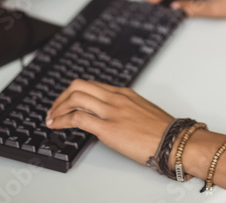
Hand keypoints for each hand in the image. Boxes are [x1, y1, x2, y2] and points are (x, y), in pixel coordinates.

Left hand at [45, 80, 172, 165]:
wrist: (174, 141)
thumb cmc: (163, 131)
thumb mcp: (142, 112)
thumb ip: (125, 110)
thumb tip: (112, 117)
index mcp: (124, 93)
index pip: (91, 85)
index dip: (73, 93)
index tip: (66, 103)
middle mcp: (115, 98)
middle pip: (78, 86)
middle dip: (61, 97)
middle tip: (54, 109)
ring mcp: (111, 111)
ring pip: (75, 98)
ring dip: (57, 108)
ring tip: (51, 118)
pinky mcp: (107, 128)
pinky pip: (77, 118)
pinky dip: (61, 120)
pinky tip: (56, 126)